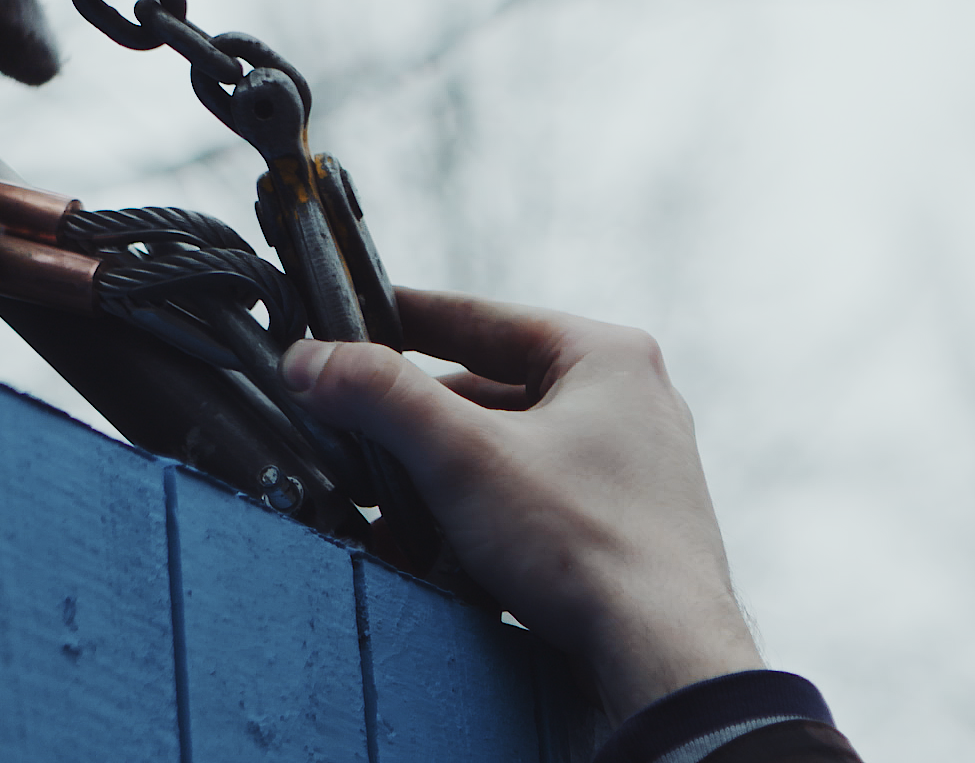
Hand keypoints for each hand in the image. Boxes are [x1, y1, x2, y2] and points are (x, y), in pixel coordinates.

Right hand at [281, 288, 762, 721]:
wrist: (662, 658)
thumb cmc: (591, 548)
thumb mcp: (462, 455)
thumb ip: (381, 398)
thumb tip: (312, 361)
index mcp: (607, 357)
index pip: (483, 316)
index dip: (405, 317)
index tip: (352, 320)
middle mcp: (629, 404)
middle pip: (491, 391)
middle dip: (419, 423)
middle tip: (358, 433)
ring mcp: (632, 469)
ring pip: (508, 453)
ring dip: (444, 479)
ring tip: (392, 507)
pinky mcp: (623, 528)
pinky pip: (532, 503)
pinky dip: (480, 520)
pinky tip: (438, 552)